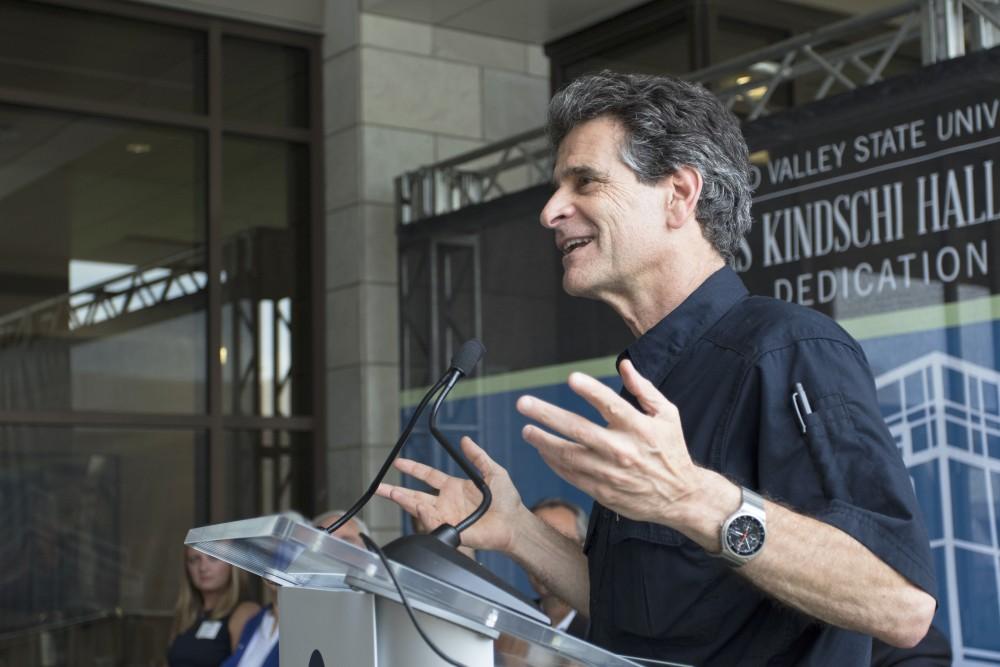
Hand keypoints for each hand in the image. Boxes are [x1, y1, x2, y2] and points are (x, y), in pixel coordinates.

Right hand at [376, 436, 527, 552]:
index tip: (399, 462)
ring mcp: (446, 516)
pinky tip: (419, 507)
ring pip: (418, 508)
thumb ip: (478, 455)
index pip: (427, 475)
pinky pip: (432, 522)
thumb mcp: (493, 471)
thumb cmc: (507, 501)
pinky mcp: (450, 529)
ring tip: (390, 493)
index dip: (412, 468)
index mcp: (453, 487)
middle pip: (414, 494)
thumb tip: (466, 440)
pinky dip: (423, 515)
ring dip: (403, 500)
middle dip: (395, 491)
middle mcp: (446, 502)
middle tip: (379, 488)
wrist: (514, 522)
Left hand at [516, 359, 706, 526]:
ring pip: (568, 455)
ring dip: (543, 441)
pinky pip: (571, 475)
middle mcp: (623, 450)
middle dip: (547, 415)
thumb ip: (643, 389)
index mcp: (639, 428)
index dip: (591, 391)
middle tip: (524, 404)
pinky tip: (543, 450)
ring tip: (527, 430)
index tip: (571, 378)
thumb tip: (623, 365)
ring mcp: (610, 473)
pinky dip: (554, 462)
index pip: (611, 405)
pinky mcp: (603, 492)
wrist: (680, 496)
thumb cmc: (671, 449)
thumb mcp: (667, 415)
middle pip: (578, 430)